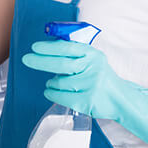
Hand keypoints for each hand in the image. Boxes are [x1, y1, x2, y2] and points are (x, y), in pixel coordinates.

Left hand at [22, 39, 147, 147]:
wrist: (120, 99)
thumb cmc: (101, 77)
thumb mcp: (93, 59)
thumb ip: (75, 53)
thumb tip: (48, 46)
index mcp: (92, 54)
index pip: (67, 48)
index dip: (49, 47)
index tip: (35, 47)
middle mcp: (92, 68)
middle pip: (60, 64)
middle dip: (40, 61)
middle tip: (27, 59)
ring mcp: (90, 85)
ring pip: (59, 82)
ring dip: (50, 82)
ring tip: (51, 82)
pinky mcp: (87, 101)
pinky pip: (61, 96)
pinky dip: (51, 93)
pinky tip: (49, 91)